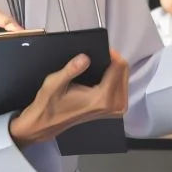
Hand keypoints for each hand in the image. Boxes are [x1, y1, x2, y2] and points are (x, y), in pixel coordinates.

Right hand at [9, 50, 129, 148]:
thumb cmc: (49, 105)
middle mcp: (113, 106)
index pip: (118, 68)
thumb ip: (71, 70)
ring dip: (114, 69)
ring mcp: (115, 110)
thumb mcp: (54, 83)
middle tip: (99, 55)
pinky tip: (103, 75)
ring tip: (100, 64)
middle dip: (113, 61)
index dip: (112, 54)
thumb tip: (85, 58)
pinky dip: (114, 78)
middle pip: (124, 72)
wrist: (46, 124)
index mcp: (101, 99)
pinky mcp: (114, 110)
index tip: (102, 48)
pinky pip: (122, 87)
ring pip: (124, 79)